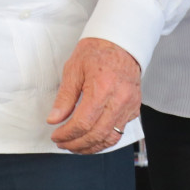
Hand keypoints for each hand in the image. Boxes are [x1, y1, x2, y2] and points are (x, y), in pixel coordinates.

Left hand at [46, 37, 140, 152]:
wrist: (121, 43)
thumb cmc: (96, 52)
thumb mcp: (73, 69)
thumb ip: (64, 98)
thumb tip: (54, 119)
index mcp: (102, 88)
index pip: (83, 123)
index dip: (67, 134)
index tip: (56, 136)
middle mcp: (119, 100)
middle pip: (97, 135)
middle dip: (77, 144)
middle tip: (62, 144)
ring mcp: (130, 106)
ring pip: (111, 138)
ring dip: (91, 147)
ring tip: (75, 146)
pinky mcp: (134, 109)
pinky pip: (120, 131)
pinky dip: (104, 140)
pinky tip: (91, 139)